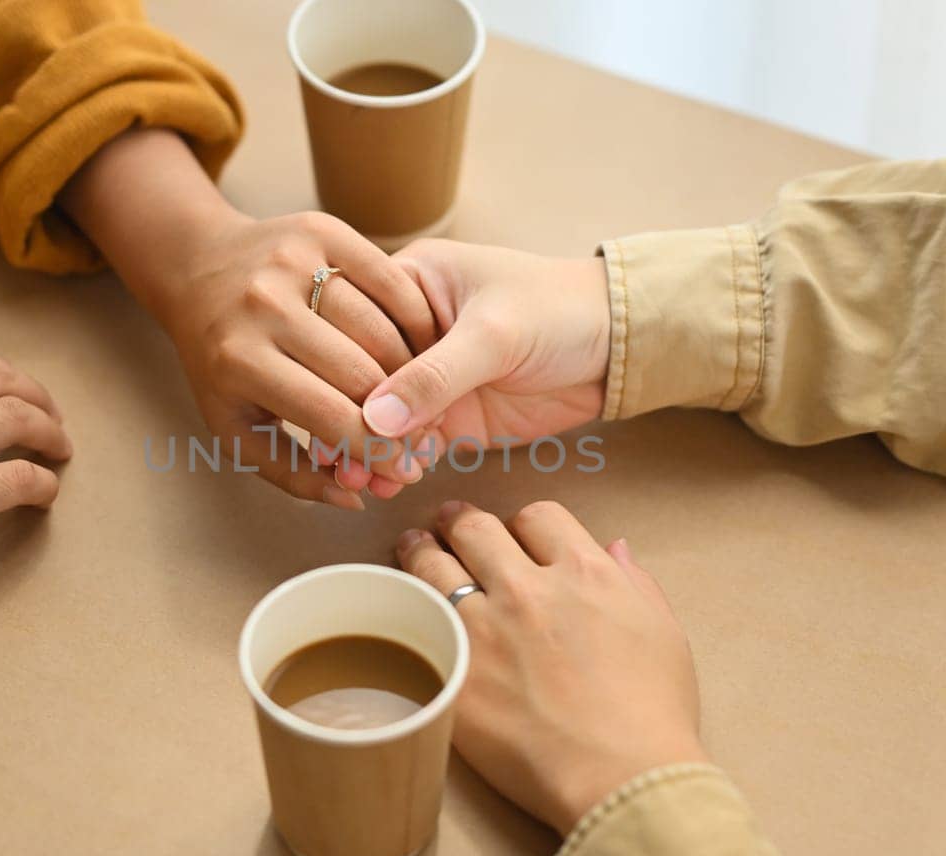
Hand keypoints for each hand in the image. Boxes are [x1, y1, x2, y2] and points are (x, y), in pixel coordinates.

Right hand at [0, 339, 71, 651]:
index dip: (2, 370)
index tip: (18, 389)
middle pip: (1, 380)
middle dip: (38, 398)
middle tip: (53, 422)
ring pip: (19, 419)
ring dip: (51, 434)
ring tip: (60, 452)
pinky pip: (18, 479)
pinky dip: (43, 482)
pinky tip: (45, 494)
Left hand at [60, 129, 436, 508]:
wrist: (199, 269)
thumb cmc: (222, 362)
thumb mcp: (237, 425)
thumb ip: (293, 472)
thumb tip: (354, 496)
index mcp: (238, 360)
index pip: (328, 415)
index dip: (375, 450)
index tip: (401, 470)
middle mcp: (263, 306)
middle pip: (361, 373)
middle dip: (402, 417)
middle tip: (422, 439)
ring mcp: (293, 262)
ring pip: (381, 329)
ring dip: (413, 371)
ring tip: (421, 398)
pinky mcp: (321, 230)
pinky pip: (390, 281)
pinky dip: (414, 318)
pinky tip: (420, 346)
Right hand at [334, 239, 610, 489]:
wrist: (617, 347)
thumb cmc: (560, 310)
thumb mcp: (494, 335)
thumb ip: (435, 376)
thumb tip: (374, 418)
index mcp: (406, 282)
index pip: (350, 324)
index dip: (337, 370)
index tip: (328, 411)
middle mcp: (406, 328)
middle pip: (356, 377)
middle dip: (348, 419)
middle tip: (342, 458)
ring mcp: (426, 375)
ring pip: (378, 417)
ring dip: (369, 449)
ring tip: (364, 478)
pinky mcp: (447, 415)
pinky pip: (408, 443)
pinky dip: (396, 464)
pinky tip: (388, 483)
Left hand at [395, 500, 705, 834]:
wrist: (620, 776)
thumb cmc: (652, 716)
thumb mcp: (664, 635)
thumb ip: (637, 584)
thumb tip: (614, 550)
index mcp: (584, 573)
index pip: (540, 518)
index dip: (525, 523)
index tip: (516, 533)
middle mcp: (528, 589)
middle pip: (476, 530)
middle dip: (460, 521)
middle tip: (447, 522)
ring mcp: (483, 628)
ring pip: (435, 567)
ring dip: (421, 551)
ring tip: (412, 547)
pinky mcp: (452, 670)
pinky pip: (418, 621)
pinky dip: (411, 606)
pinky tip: (405, 605)